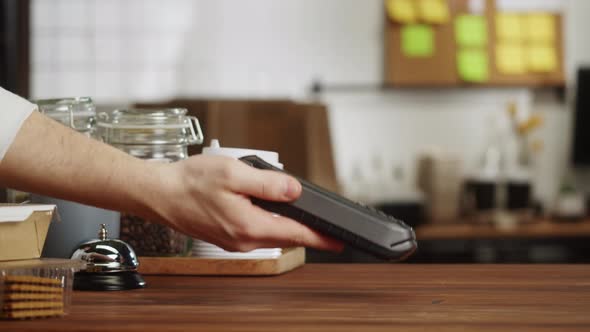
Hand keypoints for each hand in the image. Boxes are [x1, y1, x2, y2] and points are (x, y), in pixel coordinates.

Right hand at [149, 154, 343, 252]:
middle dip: (306, 230)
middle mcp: (243, 240)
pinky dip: (268, 222)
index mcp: (249, 226)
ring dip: (285, 224)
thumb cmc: (189, 183)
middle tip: (324, 224)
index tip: (339, 242)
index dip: (320, 237)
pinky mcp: (227, 237)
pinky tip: (265, 208)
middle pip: (285, 236)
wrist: (158, 193)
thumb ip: (268, 183)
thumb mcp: (234, 173)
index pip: (295, 234)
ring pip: (271, 234)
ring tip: (295, 210)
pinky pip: (256, 231)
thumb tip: (295, 190)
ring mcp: (234, 241)